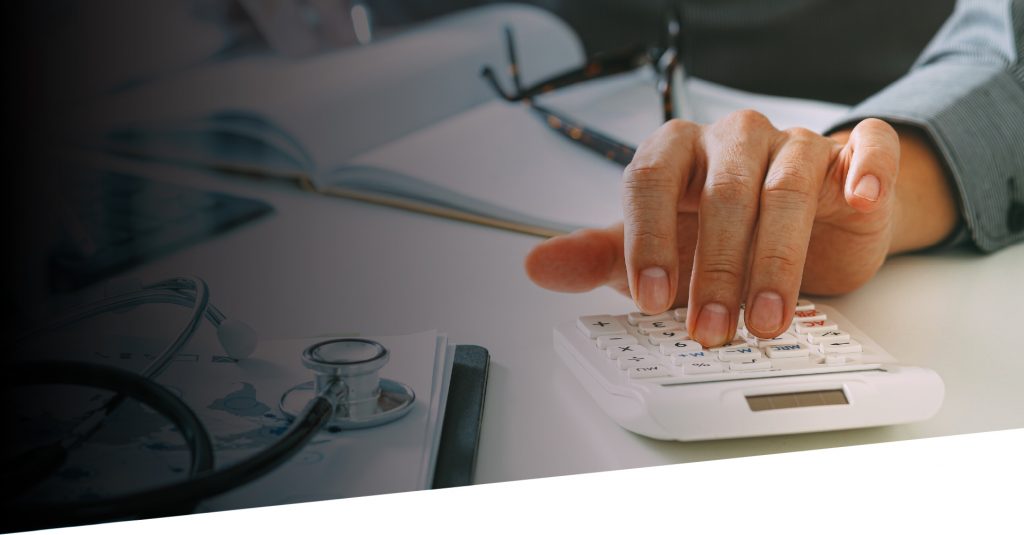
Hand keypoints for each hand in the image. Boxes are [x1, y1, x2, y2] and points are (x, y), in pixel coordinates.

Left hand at [526, 111, 957, 347]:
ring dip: (775, 258)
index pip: (649, 180)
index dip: (648, 240)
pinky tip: (856, 201)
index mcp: (675, 153)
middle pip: (721, 192)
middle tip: (711, 331)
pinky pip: (865, 147)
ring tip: (766, 320)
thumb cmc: (715, 233)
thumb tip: (537, 266)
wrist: (796, 225)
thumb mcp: (655, 250)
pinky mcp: (849, 156)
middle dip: (715, 270)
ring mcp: (792, 144)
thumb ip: (600, 256)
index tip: (652, 300)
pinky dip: (864, 171)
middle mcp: (731, 142)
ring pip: (785, 185)